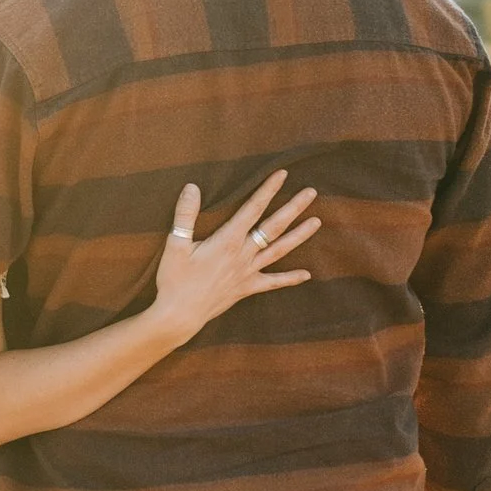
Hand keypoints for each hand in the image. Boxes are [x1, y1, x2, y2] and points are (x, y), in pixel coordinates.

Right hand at [150, 171, 320, 345]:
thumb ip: (185, 215)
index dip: (268, 190)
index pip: (252, 209)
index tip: (283, 174)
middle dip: (293, 208)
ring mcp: (247, 273)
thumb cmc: (174, 280)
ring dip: (299, 235)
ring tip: (316, 222)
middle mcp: (243, 255)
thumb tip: (192, 187)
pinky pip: (272, 283)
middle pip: (273, 227)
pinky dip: (289, 279)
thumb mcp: (175, 245)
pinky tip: (306, 275)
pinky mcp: (246, 289)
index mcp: (227, 241)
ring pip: (279, 250)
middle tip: (311, 192)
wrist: (179, 316)